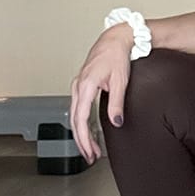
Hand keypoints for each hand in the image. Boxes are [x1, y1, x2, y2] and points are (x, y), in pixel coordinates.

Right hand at [68, 25, 134, 165]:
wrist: (116, 39)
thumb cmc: (117, 55)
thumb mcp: (120, 80)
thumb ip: (116, 103)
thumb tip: (116, 122)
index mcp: (85, 84)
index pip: (80, 118)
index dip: (85, 138)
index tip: (91, 152)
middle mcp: (78, 85)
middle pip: (74, 120)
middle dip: (81, 141)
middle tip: (90, 156)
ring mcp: (78, 84)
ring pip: (74, 115)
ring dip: (81, 133)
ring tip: (90, 148)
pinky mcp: (82, 84)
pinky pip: (77, 107)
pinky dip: (81, 122)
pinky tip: (88, 131)